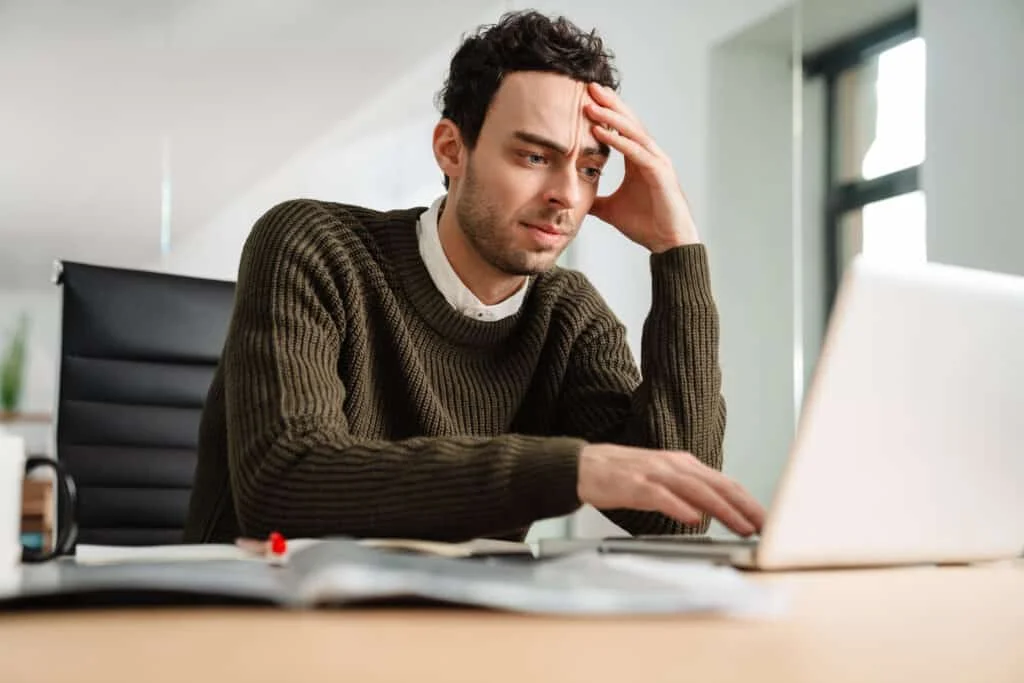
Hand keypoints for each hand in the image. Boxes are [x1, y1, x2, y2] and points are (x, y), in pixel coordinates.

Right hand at [577, 443, 764, 535]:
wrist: (584, 466)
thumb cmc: (623, 476)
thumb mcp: (663, 480)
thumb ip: (687, 492)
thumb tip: (710, 512)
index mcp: (684, 464)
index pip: (724, 482)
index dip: (748, 501)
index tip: (766, 519)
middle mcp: (674, 465)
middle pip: (717, 485)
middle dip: (744, 507)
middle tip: (764, 525)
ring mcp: (655, 473)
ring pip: (696, 490)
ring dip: (722, 509)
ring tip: (740, 525)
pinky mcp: (634, 484)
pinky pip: (661, 496)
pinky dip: (679, 507)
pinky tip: (693, 519)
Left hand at [585, 82, 698, 252]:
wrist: (668, 244)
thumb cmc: (647, 225)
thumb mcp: (611, 211)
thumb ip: (597, 201)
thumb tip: (578, 200)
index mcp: (639, 159)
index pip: (621, 128)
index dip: (605, 112)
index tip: (584, 98)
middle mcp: (649, 155)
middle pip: (627, 121)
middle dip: (608, 103)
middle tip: (588, 86)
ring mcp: (656, 161)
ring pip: (631, 132)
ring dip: (610, 116)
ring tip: (590, 103)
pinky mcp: (659, 173)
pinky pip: (635, 152)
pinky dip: (618, 140)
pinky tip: (601, 131)